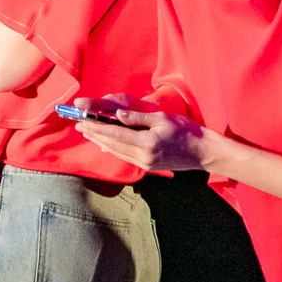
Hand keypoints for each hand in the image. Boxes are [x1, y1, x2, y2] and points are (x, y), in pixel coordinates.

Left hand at [72, 96, 212, 172]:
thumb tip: (116, 114)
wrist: (202, 152)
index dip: (97, 127)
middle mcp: (143, 156)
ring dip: (100, 142)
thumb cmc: (185, 131)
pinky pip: (125, 157)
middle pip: (112, 144)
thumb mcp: (162, 119)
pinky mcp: (147, 167)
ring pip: (116, 152)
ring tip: (87, 133)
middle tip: (79, 126)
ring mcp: (145, 164)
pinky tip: (104, 144)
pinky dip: (112, 149)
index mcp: (147, 143)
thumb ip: (138, 118)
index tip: (83, 121)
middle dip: (94, 134)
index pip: (115, 134)